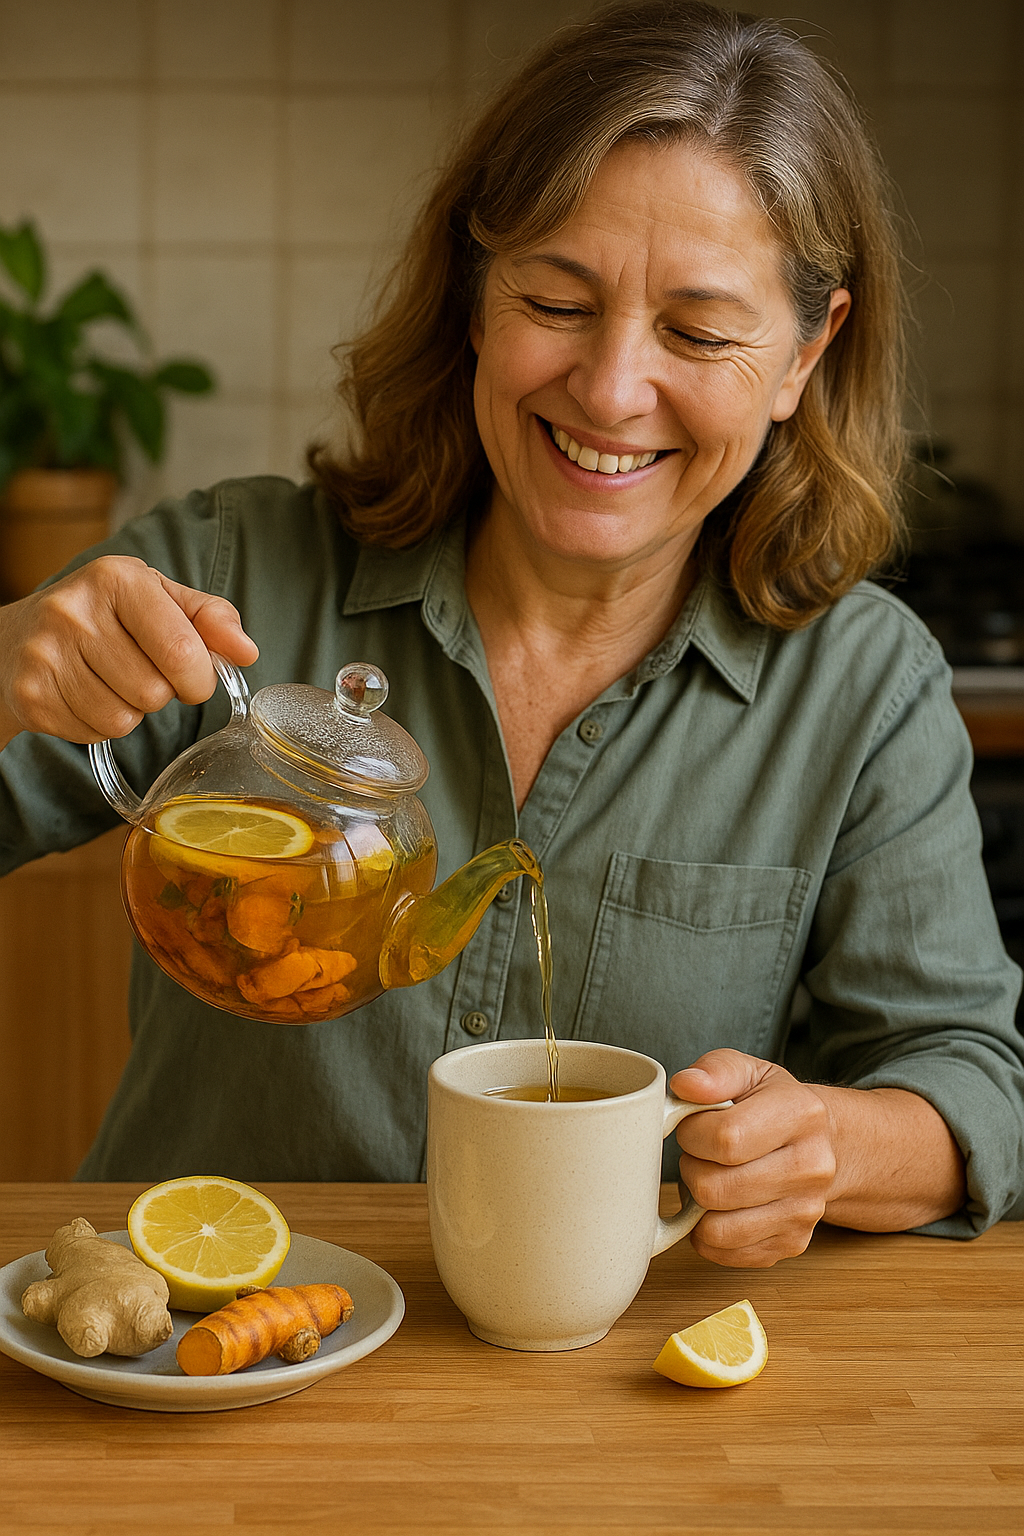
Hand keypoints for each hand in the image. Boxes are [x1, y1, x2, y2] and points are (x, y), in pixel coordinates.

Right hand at [0, 555, 258, 748]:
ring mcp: (46, 654)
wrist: (14, 638)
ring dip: (129, 712)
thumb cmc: (103, 616)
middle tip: (140, 673)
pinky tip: (83, 695)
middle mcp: (74, 610)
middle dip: (160, 694)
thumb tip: (247, 652)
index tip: (192, 677)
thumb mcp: (159, 599)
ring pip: (123, 720)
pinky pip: (93, 734)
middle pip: (154, 692)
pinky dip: (98, 725)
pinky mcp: (30, 695)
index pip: (181, 649)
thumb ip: (211, 618)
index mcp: (117, 578)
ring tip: (109, 683)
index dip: (198, 677)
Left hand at [670, 1048, 836, 1267]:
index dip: (691, 1133)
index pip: (725, 1138)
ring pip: (716, 1228)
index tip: (694, 1126)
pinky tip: (721, 1206)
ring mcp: (805, 1212)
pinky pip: (723, 1251)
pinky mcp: (792, 1244)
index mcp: (802, 1114)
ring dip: (697, 1204)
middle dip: (691, 1168)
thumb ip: (716, 1070)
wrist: (821, 1144)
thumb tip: (685, 1085)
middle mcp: (811, 1168)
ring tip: (712, 1177)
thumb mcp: (749, 1073)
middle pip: (715, 1188)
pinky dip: (707, 1232)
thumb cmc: (773, 1106)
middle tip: (701, 1154)